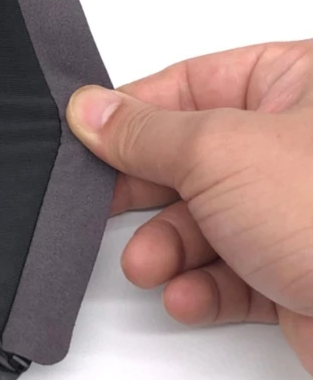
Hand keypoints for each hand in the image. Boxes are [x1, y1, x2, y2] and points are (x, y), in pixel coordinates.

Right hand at [67, 40, 312, 374]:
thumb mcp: (218, 151)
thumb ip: (143, 131)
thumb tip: (90, 110)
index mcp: (298, 84)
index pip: (192, 83)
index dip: (133, 111)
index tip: (88, 135)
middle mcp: (299, 143)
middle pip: (192, 156)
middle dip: (146, 190)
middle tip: (102, 202)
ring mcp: (301, 208)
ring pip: (208, 218)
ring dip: (169, 246)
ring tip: (148, 264)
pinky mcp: (302, 269)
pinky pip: (234, 271)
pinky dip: (204, 285)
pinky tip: (188, 295)